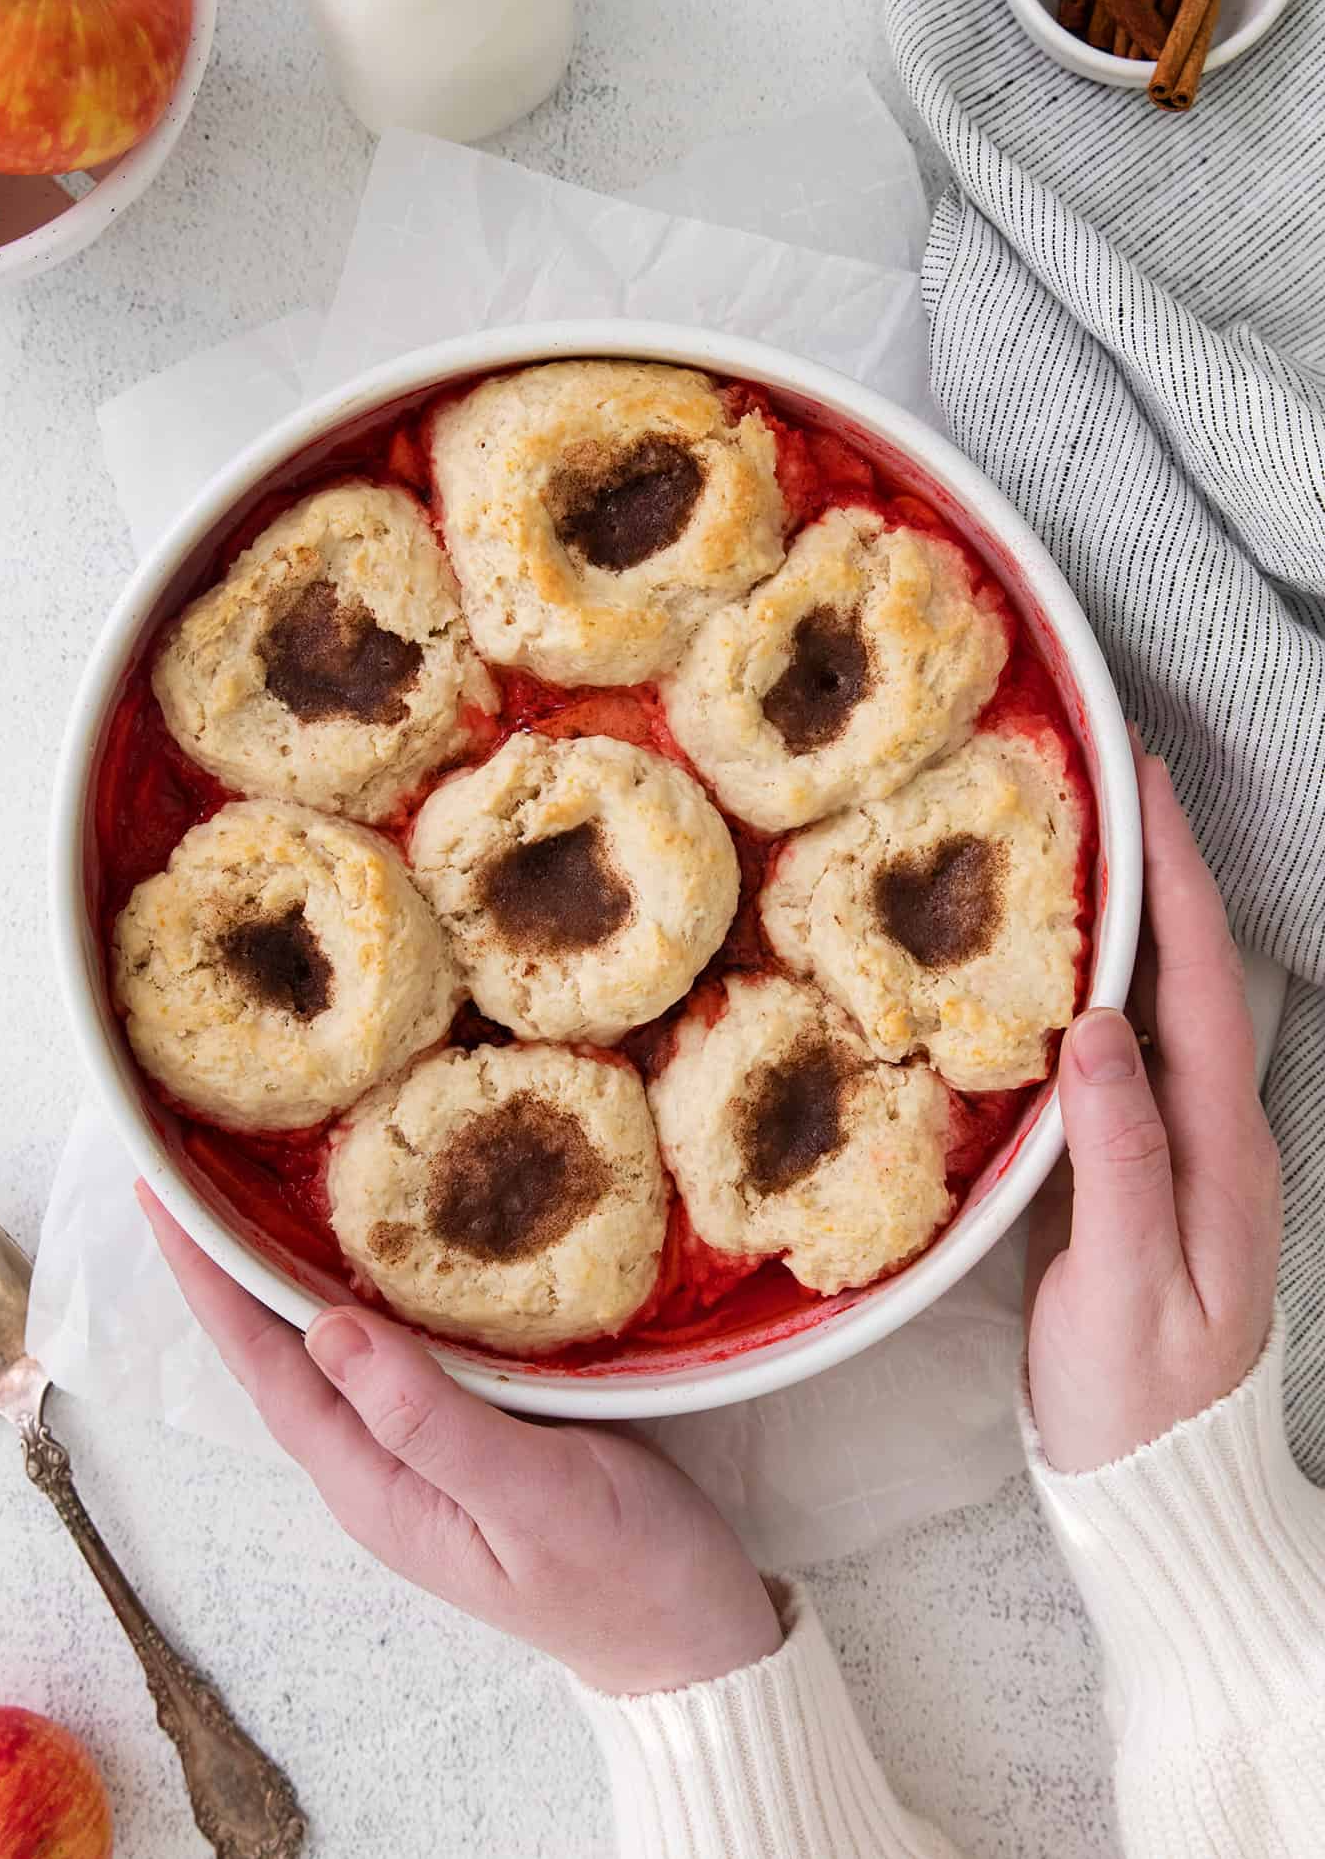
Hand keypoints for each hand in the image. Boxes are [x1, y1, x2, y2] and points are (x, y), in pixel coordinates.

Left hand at [139, 1186, 781, 1694]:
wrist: (694, 1640)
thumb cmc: (622, 1575)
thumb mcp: (533, 1497)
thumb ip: (431, 1422)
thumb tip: (327, 1328)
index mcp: (375, 1484)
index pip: (268, 1367)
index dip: (212, 1282)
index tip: (167, 1198)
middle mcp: (380, 1462)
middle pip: (283, 1348)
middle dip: (235, 1258)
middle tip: (200, 1158)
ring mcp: (424, 1445)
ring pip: (336, 1339)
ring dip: (294, 1262)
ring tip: (265, 1175)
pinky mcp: (473, 1425)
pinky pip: (397, 1339)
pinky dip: (373, 1279)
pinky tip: (386, 1233)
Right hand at [1027, 739, 1281, 1471]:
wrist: (1159, 1487)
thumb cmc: (1139, 1396)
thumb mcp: (1124, 1285)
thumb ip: (1116, 1157)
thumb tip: (1092, 1025)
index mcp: (1219, 1147)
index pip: (1195, 983)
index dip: (1172, 880)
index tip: (1141, 787)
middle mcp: (1213, 1133)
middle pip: (1186, 975)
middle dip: (1154, 874)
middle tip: (1101, 788)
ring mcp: (1181, 1153)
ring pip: (1156, 1007)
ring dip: (1127, 922)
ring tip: (1076, 850)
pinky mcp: (1140, 1174)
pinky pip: (1123, 1052)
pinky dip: (1096, 987)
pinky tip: (1054, 970)